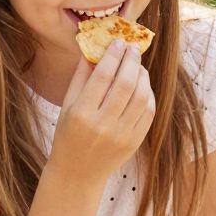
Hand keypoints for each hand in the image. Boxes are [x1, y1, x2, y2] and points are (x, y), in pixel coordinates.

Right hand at [49, 38, 155, 186]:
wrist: (78, 173)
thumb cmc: (68, 135)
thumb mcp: (67, 105)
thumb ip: (81, 76)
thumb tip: (95, 47)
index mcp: (82, 113)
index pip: (103, 75)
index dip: (113, 55)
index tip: (118, 42)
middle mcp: (103, 125)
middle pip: (126, 83)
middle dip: (131, 61)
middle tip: (131, 48)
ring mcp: (122, 135)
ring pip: (141, 97)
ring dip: (142, 76)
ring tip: (137, 66)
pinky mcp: (134, 142)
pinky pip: (148, 113)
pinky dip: (148, 95)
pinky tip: (142, 86)